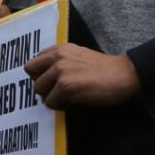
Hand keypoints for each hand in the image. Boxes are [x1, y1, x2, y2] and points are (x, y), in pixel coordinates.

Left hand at [24, 43, 140, 109]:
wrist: (124, 74)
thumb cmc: (105, 69)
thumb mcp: (79, 56)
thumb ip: (62, 61)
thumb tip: (47, 77)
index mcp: (61, 48)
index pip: (35, 59)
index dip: (40, 73)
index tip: (51, 81)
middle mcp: (58, 56)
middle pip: (30, 72)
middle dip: (41, 84)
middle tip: (55, 91)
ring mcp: (61, 71)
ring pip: (38, 89)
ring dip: (50, 96)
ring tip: (66, 98)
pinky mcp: (66, 86)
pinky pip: (50, 102)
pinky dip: (59, 106)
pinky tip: (72, 103)